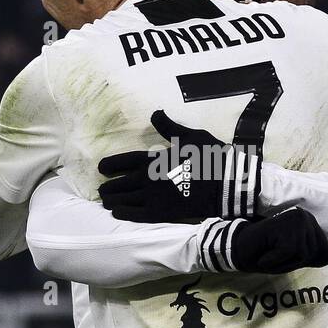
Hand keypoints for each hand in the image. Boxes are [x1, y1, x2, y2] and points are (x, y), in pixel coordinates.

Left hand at [98, 110, 260, 221]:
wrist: (226, 183)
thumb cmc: (210, 157)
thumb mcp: (191, 136)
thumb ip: (169, 127)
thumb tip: (155, 112)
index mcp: (156, 158)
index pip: (126, 161)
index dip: (112, 164)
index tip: (101, 168)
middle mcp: (150, 178)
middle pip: (122, 183)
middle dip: (110, 187)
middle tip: (102, 190)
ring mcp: (155, 197)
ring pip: (126, 199)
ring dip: (114, 200)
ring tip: (106, 202)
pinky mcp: (163, 212)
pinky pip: (138, 214)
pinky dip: (125, 213)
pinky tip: (116, 213)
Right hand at [229, 208, 327, 272]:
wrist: (239, 250)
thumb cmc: (267, 254)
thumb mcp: (295, 258)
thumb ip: (315, 255)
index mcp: (309, 221)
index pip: (321, 249)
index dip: (303, 259)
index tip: (284, 253)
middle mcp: (305, 216)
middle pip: (314, 252)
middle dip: (295, 261)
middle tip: (276, 254)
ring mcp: (296, 220)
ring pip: (305, 254)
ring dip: (285, 261)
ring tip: (271, 253)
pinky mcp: (286, 228)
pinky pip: (291, 254)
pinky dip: (277, 260)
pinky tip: (267, 253)